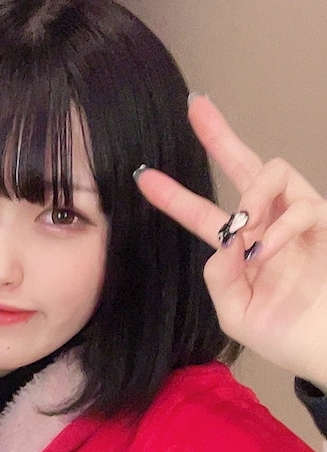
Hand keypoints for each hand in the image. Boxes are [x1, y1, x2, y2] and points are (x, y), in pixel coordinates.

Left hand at [135, 95, 326, 390]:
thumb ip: (219, 279)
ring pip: (272, 172)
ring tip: (245, 229)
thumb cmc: (284, 335)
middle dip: (219, 135)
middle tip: (196, 105)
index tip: (143, 176)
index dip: (173, 196)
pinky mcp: (324, 221)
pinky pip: (300, 206)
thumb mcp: (236, 314)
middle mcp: (266, 225)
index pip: (202, 214)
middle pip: (242, 167)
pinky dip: (279, 229)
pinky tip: (266, 254)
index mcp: (239, 249)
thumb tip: (223, 239)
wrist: (324, 345)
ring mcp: (296, 220)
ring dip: (251, 196)